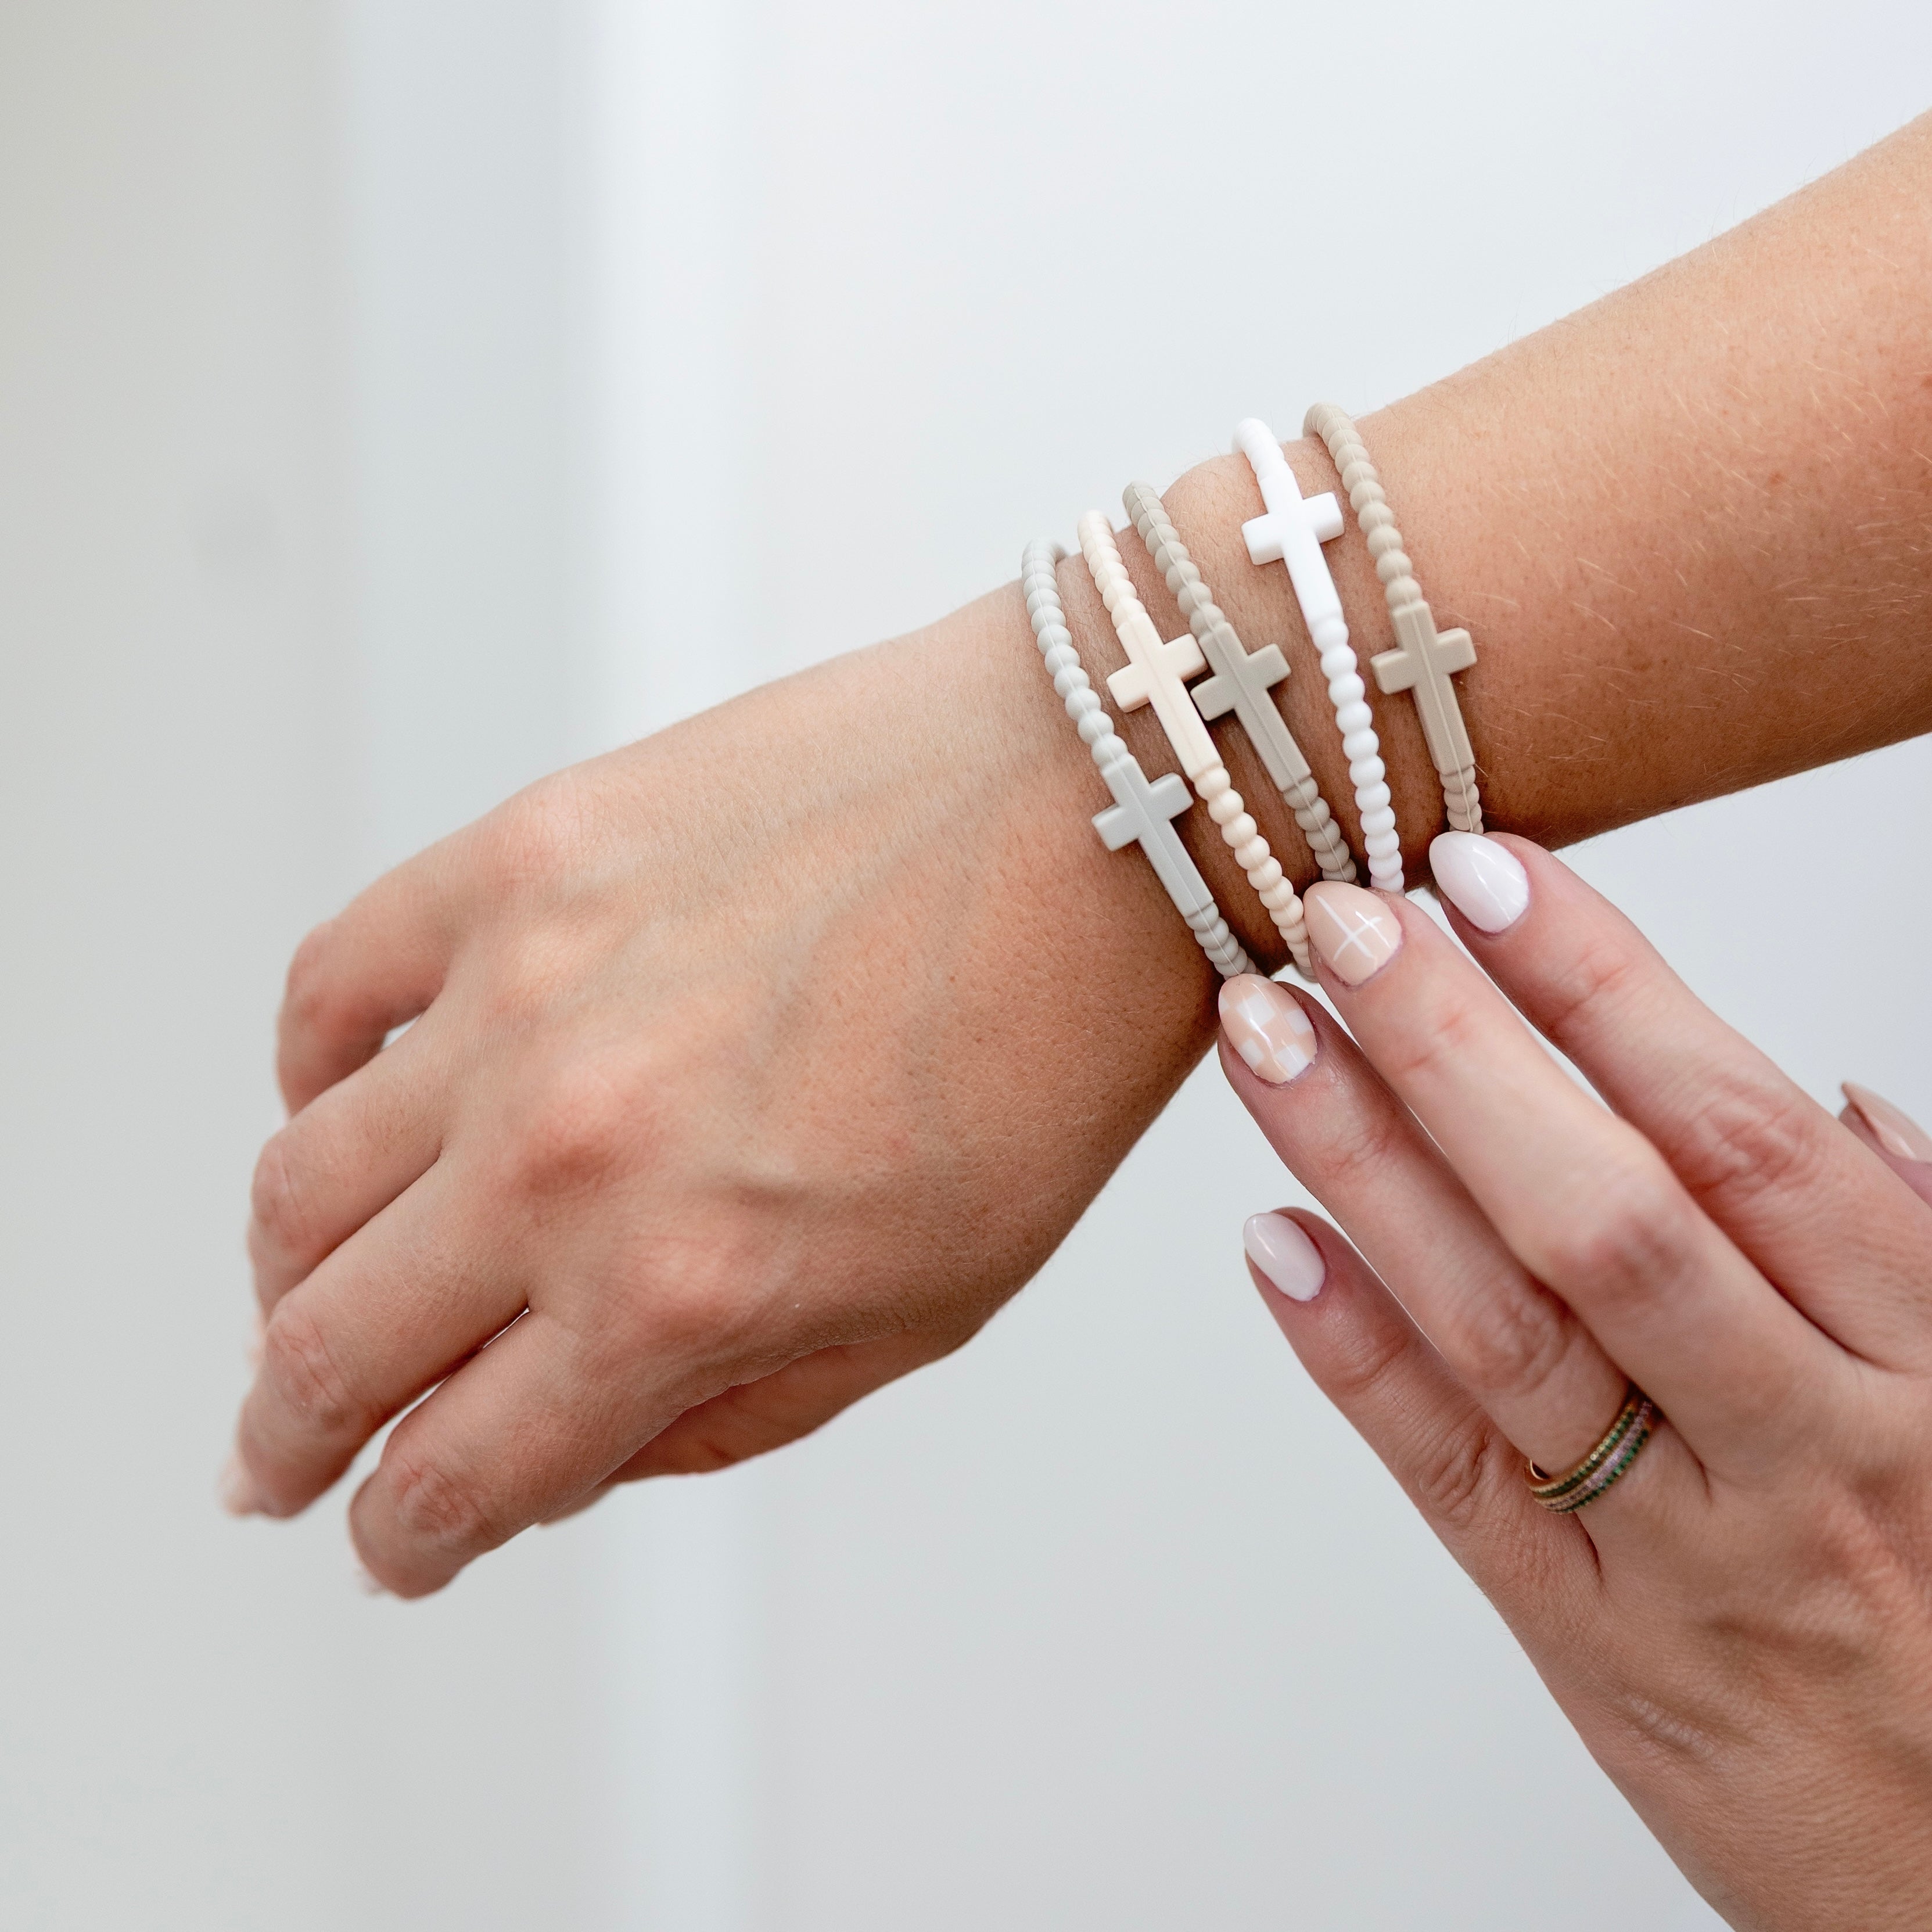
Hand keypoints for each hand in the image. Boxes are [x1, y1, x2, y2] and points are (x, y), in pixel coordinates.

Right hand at [225, 613, 1220, 1595]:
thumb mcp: (924, 1311)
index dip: (400, 1536)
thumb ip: (725, 1410)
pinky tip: (349, 1103)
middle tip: (278, 1460)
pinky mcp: (518, 857)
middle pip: (328, 1352)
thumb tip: (565, 1452)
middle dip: (288, 1439)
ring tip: (310, 1294)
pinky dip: (309, 1071)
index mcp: (681, 1290)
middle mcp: (569, 1155)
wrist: (1090, 815)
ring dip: (282, 1277)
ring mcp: (524, 993)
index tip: (390, 1538)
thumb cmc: (1042, 1056)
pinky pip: (329, 986)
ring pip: (299, 1185)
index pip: (455, 1475)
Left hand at [1218, 836, 1931, 1931]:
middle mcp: (1798, 1443)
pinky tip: (1273, 1238)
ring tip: (1264, 1036)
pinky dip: (1353, 1352)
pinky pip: (1453, 1479)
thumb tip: (1840, 1098)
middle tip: (1339, 919)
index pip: (1740, 1136)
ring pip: (1505, 1328)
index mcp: (1924, 1360)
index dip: (1604, 988)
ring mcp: (1681, 1551)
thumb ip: (1925, 1249)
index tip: (1487, 870)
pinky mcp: (1582, 1639)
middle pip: (1606, 1214)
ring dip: (1366, 1165)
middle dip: (1457, 1051)